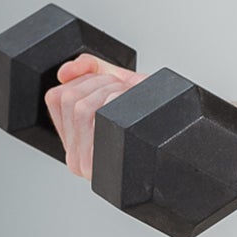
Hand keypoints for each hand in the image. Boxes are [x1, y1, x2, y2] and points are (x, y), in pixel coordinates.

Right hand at [44, 54, 150, 179]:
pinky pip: (97, 119)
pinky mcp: (101, 166)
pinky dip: (115, 102)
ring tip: (128, 100)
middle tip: (122, 91)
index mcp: (73, 139)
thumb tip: (64, 71)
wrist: (181, 139)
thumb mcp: (119, 85)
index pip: (55, 97)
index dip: (82, 78)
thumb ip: (90, 69)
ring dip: (110, 91)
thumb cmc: (152, 118)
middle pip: (68, 98)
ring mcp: (86, 164)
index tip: (107, 82)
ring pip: (80, 106)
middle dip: (100, 82)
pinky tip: (129, 110)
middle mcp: (75, 155)